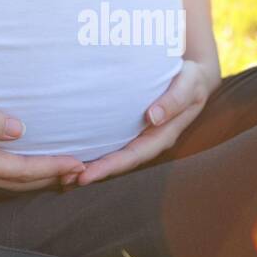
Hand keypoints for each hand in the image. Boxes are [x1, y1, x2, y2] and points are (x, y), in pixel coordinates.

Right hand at [0, 84, 84, 191]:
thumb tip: (19, 130)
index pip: (18, 168)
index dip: (51, 168)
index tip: (79, 164)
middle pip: (18, 182)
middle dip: (53, 179)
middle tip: (87, 173)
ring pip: (7, 181)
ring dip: (38, 179)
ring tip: (67, 174)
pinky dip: (19, 172)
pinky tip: (29, 164)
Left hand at [74, 59, 220, 186]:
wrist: (193, 76)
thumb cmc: (191, 79)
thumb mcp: (189, 84)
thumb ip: (174, 100)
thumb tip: (153, 117)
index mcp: (163, 136)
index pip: (133, 156)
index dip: (109, 167)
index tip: (86, 175)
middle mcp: (149, 141)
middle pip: (119, 163)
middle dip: (94, 173)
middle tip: (66, 180)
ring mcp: (140, 136)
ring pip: (114, 156)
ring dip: (91, 166)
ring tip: (63, 174)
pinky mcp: (131, 128)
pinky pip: (111, 142)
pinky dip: (94, 150)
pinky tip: (74, 152)